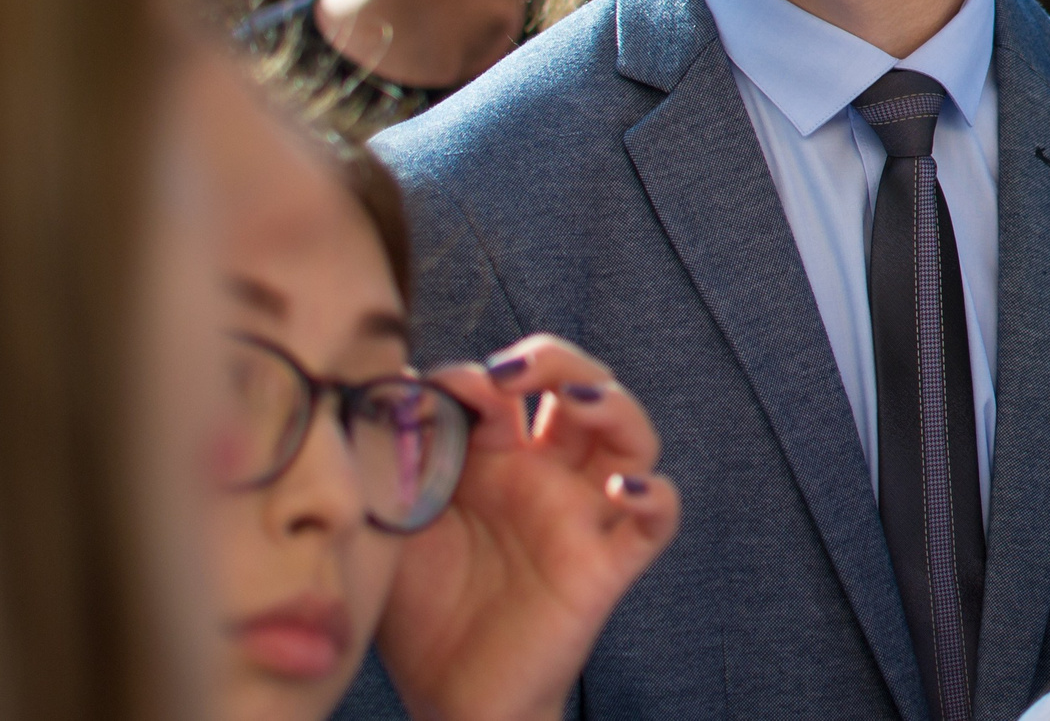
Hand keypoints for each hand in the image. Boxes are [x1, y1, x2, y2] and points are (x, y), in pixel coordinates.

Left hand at [377, 336, 680, 720]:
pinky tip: (621, 489)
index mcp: (496, 458)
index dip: (481, 375)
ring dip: (614, 404)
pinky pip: (655, 521)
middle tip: (512, 373)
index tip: (435, 393)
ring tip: (577, 401)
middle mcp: (547, 476)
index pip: (509, 387)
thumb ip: (395, 459)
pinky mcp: (606, 565)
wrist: (449, 700)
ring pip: (631, 435)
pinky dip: (653, 496)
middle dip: (557, 362)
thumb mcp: (394, 523)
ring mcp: (582, 516)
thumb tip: (394, 384)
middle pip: (582, 386)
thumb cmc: (420, 609)